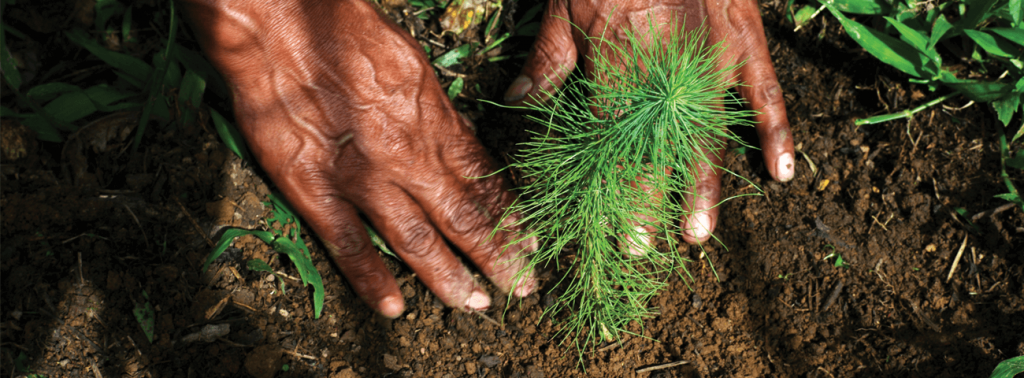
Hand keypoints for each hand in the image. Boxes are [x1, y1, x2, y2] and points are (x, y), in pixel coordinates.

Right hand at [181, 0, 535, 317]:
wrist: (282, 23)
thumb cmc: (348, 32)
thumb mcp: (414, 67)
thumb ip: (440, 115)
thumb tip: (465, 144)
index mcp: (435, 125)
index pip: (486, 183)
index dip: (511, 217)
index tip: (531, 241)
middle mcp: (408, 159)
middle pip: (465, 219)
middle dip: (499, 256)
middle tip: (522, 286)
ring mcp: (363, 179)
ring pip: (417, 241)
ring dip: (450, 278)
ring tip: (475, 305)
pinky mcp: (316, 190)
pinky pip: (348, 245)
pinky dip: (370, 280)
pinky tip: (392, 308)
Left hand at [504, 0, 794, 242]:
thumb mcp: (564, 8)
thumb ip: (547, 60)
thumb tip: (515, 101)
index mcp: (617, 68)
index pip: (609, 145)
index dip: (606, 189)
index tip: (603, 228)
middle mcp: (665, 76)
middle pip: (655, 153)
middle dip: (646, 203)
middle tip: (640, 248)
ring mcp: (711, 63)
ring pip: (708, 135)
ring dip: (702, 188)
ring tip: (697, 233)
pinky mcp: (745, 44)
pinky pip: (766, 95)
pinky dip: (776, 134)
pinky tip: (781, 174)